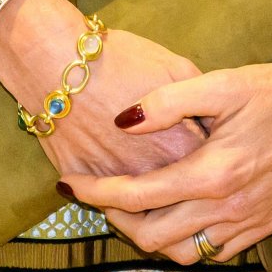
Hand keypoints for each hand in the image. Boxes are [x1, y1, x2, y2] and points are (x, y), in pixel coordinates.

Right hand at [0, 0, 212, 189]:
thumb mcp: (174, 66)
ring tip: (155, 185)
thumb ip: (200, 100)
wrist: (57, 61)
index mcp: (182, 147)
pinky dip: (115, 198)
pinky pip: (106, 205)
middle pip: (180, 198)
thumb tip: (214, 122)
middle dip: (186, 190)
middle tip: (185, 173)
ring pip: (144, 213)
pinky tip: (120, 182)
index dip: (211, 160)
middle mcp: (153, 175)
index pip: (211, 171)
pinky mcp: (86, 186)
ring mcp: (118, 185)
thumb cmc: (120, 58)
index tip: (209, 150)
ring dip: (152, 203)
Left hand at [56, 43, 271, 266]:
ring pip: (183, 252)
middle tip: (96, 192)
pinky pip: (215, 250)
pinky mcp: (266, 226)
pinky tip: (179, 211)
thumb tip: (122, 120)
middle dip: (116, 219)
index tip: (69, 183)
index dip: (97, 192)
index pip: (139, 196)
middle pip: (153, 236)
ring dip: (150, 235)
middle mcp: (229, 208)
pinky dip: (187, 239)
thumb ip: (168, 103)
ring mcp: (249, 223)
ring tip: (132, 204)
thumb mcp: (222, 83)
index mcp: (214, 173)